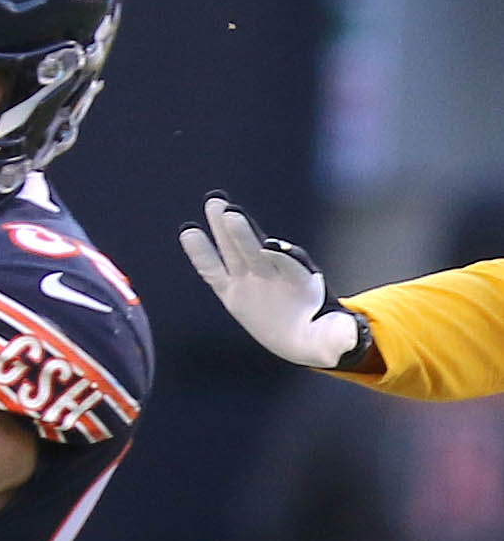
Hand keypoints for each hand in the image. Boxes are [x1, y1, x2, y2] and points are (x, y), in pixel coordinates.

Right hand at [179, 192, 370, 368]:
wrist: (302, 337)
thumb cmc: (321, 336)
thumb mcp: (334, 339)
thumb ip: (341, 336)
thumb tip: (352, 337)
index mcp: (300, 284)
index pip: (290, 267)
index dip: (281, 256)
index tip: (269, 248)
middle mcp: (274, 275)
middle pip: (257, 249)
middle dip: (245, 232)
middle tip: (231, 212)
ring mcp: (251, 279)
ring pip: (235, 251)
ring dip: (225, 228)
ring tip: (214, 201)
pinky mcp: (232, 290)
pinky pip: (213, 270)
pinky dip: (201, 253)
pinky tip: (189, 232)